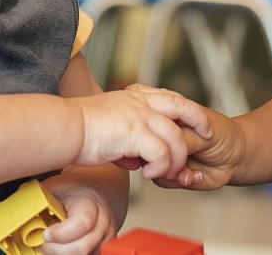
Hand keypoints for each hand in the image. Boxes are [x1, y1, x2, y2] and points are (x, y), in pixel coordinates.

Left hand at [37, 173, 118, 254]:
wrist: (96, 190)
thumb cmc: (75, 189)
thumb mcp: (55, 187)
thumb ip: (38, 198)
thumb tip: (17, 210)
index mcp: (90, 203)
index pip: (82, 224)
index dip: (60, 234)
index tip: (45, 233)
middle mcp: (103, 221)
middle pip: (81, 247)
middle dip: (56, 250)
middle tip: (42, 243)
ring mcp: (105, 237)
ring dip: (62, 254)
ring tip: (51, 245)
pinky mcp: (103, 248)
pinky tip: (62, 247)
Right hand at [74, 85, 211, 180]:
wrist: (64, 128)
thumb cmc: (79, 129)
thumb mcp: (109, 121)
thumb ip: (127, 133)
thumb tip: (134, 156)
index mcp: (135, 96)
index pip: (169, 97)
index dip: (187, 108)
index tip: (197, 119)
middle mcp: (140, 102)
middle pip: (182, 106)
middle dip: (199, 120)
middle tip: (207, 135)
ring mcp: (139, 116)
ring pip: (175, 136)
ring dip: (176, 157)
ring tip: (169, 171)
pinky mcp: (134, 133)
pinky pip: (160, 152)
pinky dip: (161, 166)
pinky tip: (150, 174)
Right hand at [154, 107, 242, 190]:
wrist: (238, 157)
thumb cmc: (224, 136)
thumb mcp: (204, 134)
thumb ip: (183, 138)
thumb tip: (161, 146)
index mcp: (171, 118)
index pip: (152, 124)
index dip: (157, 134)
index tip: (174, 141)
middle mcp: (165, 136)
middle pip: (148, 147)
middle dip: (163, 157)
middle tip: (180, 162)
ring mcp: (167, 154)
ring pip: (153, 165)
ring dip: (171, 172)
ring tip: (189, 172)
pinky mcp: (172, 172)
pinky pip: (162, 180)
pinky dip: (177, 180)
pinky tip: (193, 176)